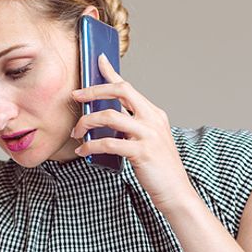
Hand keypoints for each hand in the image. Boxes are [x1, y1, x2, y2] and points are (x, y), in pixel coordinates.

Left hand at [70, 54, 194, 211]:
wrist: (175, 191)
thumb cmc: (157, 168)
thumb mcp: (147, 140)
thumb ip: (131, 127)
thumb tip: (104, 119)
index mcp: (153, 114)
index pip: (128, 87)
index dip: (111, 72)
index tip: (98, 60)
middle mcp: (152, 119)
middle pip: (120, 91)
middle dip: (93, 90)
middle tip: (76, 96)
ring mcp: (148, 134)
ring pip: (109, 116)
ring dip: (87, 122)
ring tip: (76, 132)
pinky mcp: (141, 152)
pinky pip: (108, 143)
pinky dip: (90, 145)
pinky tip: (83, 150)